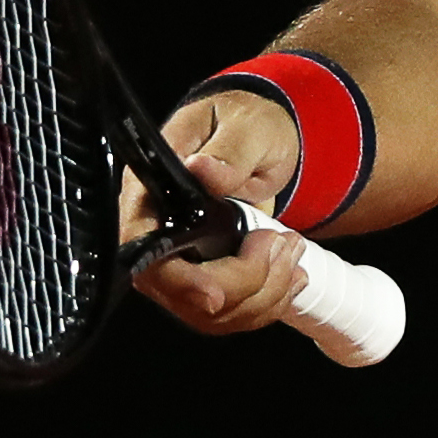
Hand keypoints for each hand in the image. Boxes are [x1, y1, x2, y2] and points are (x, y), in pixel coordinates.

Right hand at [121, 92, 307, 333]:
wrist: (264, 138)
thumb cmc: (246, 124)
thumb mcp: (244, 126)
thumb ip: (227, 151)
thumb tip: (201, 169)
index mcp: (149, 196)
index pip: (144, 255)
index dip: (179, 282)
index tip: (216, 293)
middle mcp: (157, 237)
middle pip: (181, 295)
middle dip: (243, 282)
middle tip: (284, 244)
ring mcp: (181, 262)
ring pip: (211, 313)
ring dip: (264, 294)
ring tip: (293, 250)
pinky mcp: (207, 278)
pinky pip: (231, 314)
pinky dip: (268, 303)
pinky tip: (292, 276)